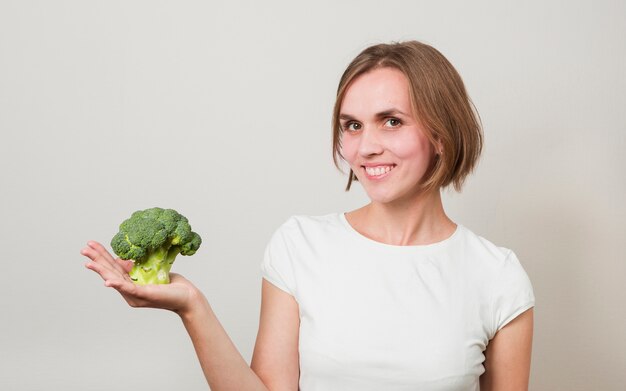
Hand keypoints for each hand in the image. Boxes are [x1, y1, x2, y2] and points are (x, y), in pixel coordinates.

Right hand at [81, 241, 200, 314]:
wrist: (187, 297)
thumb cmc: (171, 285)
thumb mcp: (150, 271)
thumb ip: (136, 267)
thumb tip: (124, 259)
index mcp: (130, 285)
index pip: (112, 268)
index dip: (102, 256)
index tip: (91, 245)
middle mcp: (129, 292)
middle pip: (109, 273)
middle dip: (96, 260)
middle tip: (84, 249)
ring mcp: (135, 295)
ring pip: (115, 280)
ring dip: (101, 271)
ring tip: (88, 262)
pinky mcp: (144, 296)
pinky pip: (128, 289)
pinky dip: (117, 285)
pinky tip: (107, 281)